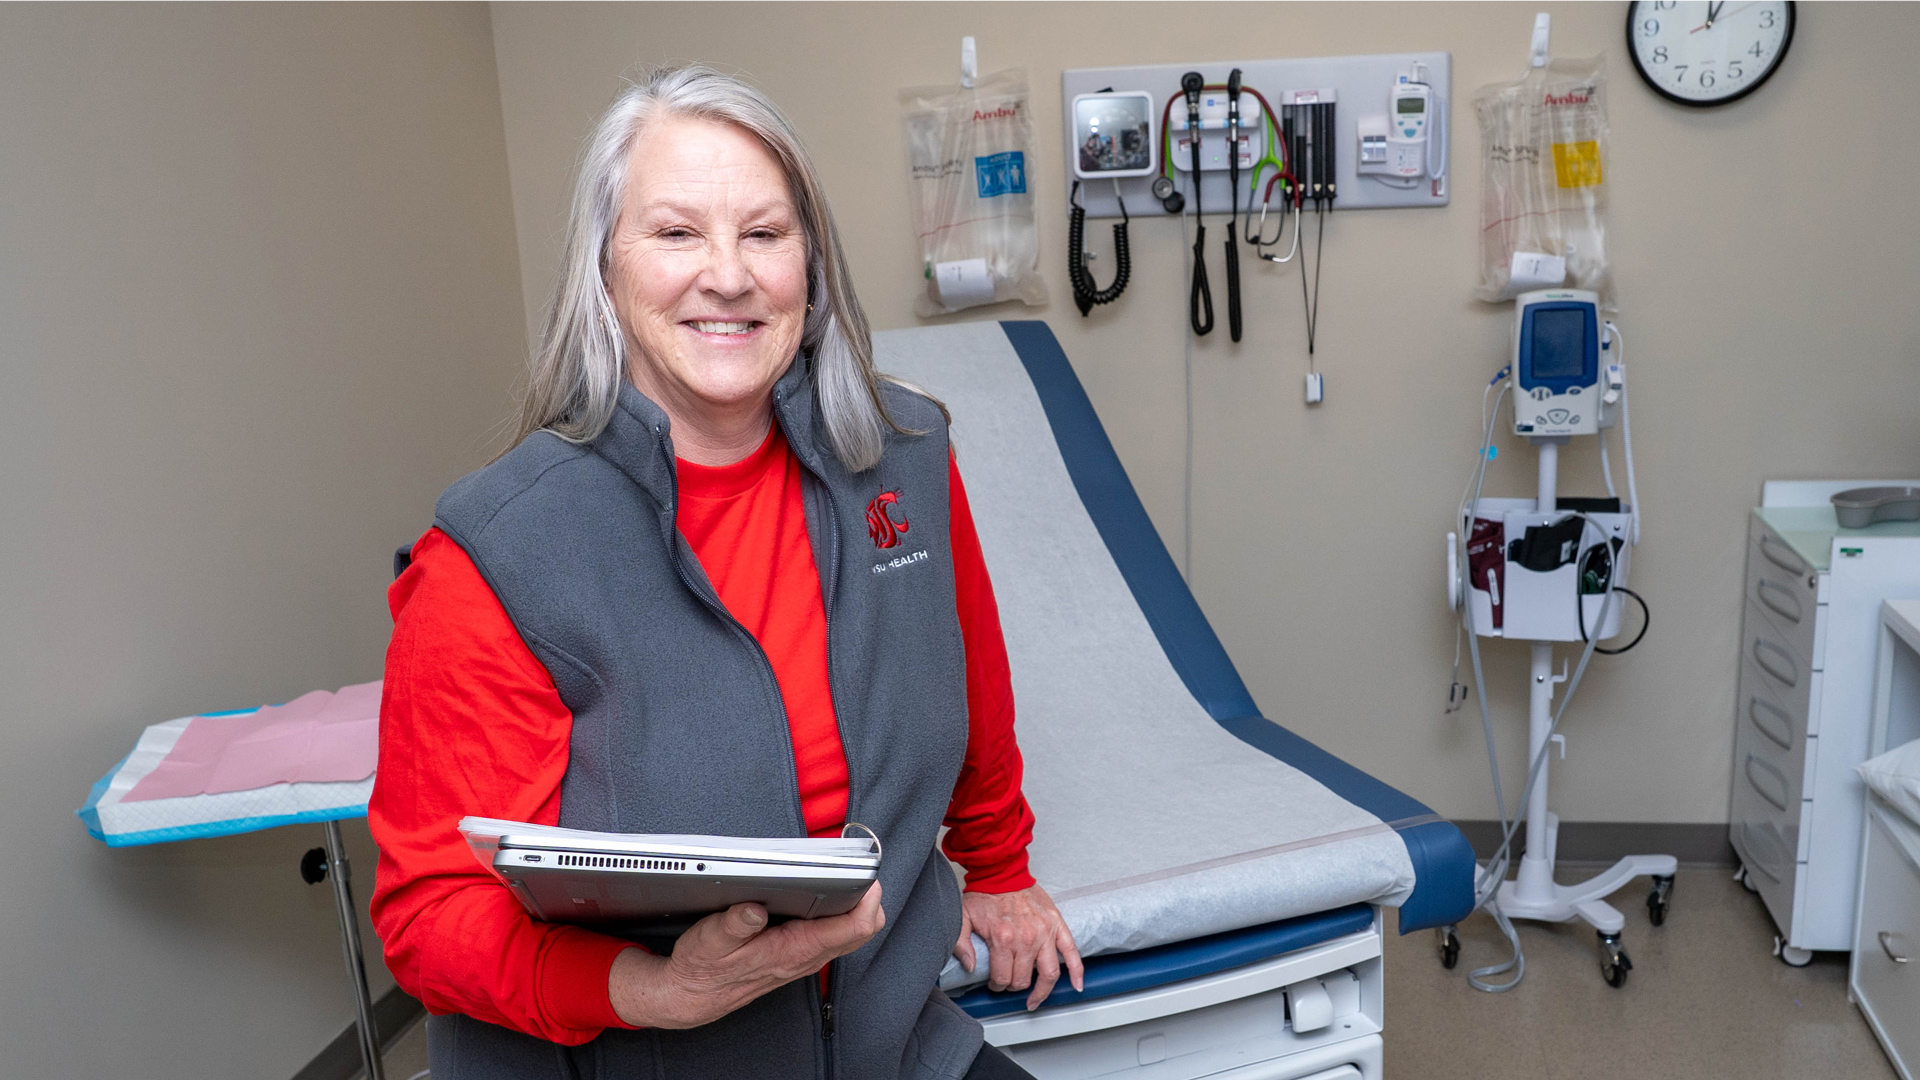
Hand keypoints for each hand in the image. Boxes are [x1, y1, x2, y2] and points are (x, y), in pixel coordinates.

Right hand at [609, 883, 883, 1028]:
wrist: (691, 996)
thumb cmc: (701, 967)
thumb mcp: (708, 942)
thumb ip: (732, 925)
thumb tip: (754, 908)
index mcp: (794, 950)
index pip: (853, 928)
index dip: (868, 898)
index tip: (867, 873)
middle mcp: (807, 956)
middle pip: (864, 928)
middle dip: (868, 896)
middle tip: (858, 867)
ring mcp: (806, 957)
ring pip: (852, 931)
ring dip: (855, 903)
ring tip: (844, 873)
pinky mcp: (800, 954)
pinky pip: (836, 933)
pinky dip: (840, 911)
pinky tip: (824, 892)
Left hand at [953, 886, 1083, 1010]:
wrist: (1002, 872)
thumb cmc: (984, 895)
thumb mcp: (963, 918)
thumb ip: (961, 944)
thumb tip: (970, 967)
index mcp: (1003, 938)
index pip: (1003, 978)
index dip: (997, 986)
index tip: (995, 983)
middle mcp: (1026, 938)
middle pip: (1023, 979)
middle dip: (1014, 986)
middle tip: (1009, 983)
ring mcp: (1044, 933)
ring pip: (1049, 974)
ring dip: (1042, 991)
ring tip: (1035, 999)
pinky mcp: (1057, 925)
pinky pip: (1072, 952)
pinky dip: (1077, 972)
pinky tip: (1077, 986)